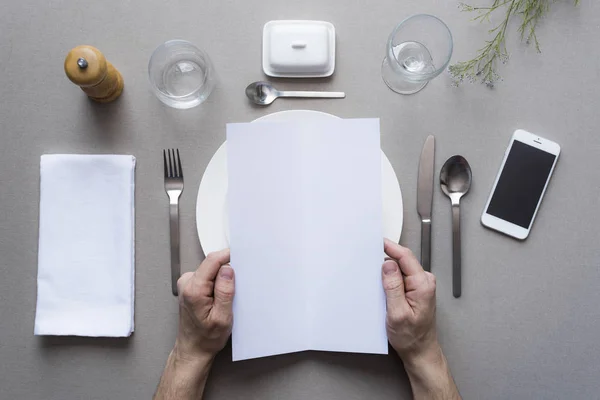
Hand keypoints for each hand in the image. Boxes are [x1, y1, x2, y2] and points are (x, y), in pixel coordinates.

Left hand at [175, 249, 234, 360]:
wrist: (193, 348)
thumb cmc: (206, 337)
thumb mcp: (222, 318)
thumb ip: (225, 291)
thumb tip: (228, 269)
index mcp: (194, 289)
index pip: (212, 261)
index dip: (228, 256)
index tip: (242, 258)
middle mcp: (187, 283)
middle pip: (212, 264)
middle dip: (227, 272)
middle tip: (236, 289)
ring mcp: (187, 283)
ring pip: (211, 269)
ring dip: (222, 279)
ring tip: (225, 298)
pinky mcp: (190, 285)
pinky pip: (208, 275)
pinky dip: (217, 283)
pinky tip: (219, 298)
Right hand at [382, 239, 437, 363]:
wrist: (419, 351)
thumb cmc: (411, 337)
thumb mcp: (397, 313)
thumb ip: (393, 287)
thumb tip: (388, 265)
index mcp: (423, 285)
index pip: (405, 257)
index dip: (390, 247)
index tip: (377, 241)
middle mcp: (424, 282)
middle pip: (402, 261)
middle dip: (385, 259)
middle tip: (368, 260)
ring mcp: (420, 285)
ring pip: (400, 269)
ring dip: (387, 271)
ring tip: (374, 278)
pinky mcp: (415, 290)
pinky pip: (401, 277)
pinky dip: (390, 279)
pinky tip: (381, 286)